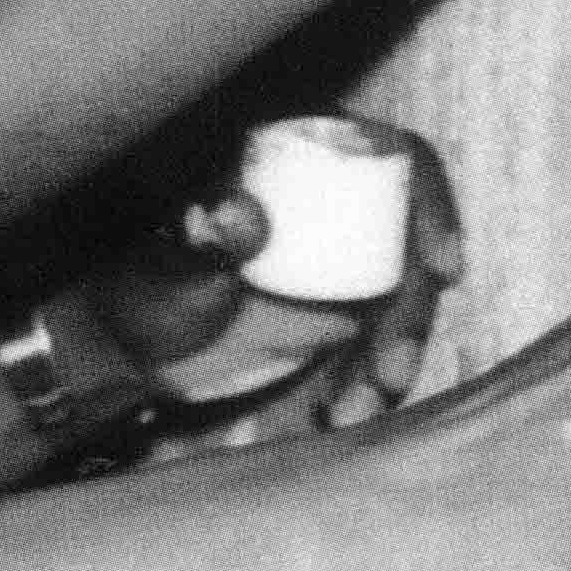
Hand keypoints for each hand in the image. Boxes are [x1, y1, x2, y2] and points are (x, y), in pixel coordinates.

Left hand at [100, 128, 463, 426]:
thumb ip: (202, 242)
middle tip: (389, 374)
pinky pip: (380, 341)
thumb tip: (241, 215)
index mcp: (293, 161)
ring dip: (395, 355)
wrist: (129, 353)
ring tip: (356, 410)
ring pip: (402, 299)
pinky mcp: (338, 313)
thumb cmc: (140, 293)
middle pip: (408, 243)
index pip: (393, 157)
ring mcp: (336, 259)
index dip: (432, 202)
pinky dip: (374, 380)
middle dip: (411, 314)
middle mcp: (326, 204)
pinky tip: (348, 413)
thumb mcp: (171, 269)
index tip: (441, 268)